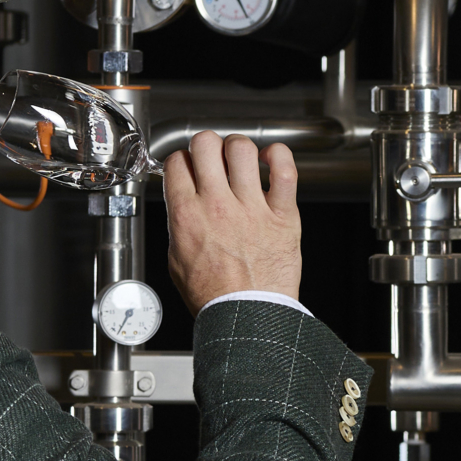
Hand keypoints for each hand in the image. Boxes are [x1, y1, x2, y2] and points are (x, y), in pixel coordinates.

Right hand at [163, 131, 302, 310]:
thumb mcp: (177, 262)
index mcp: (187, 215)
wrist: (247, 316)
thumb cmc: (215, 298)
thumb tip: (182, 211)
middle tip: (212, 157)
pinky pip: (284, 169)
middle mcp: (218, 205)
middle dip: (206, 145)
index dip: (182, 160)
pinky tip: (271, 160)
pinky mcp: (282, 214)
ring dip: (238, 148)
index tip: (189, 168)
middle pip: (205, 144)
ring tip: (241, 159)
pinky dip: (279, 155)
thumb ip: (179, 228)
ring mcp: (251, 207)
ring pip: (241, 149)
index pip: (177, 162)